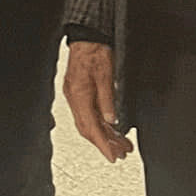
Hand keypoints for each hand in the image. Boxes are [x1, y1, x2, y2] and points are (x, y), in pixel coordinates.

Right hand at [63, 41, 132, 161]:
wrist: (86, 37)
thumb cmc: (95, 53)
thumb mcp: (106, 77)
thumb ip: (108, 101)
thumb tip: (112, 121)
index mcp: (79, 95)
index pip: (91, 127)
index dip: (103, 145)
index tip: (113, 157)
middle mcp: (74, 98)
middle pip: (88, 128)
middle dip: (104, 143)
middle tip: (121, 154)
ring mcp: (75, 95)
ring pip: (89, 122)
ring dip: (105, 135)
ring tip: (121, 144)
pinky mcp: (79, 92)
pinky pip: (89, 113)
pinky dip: (101, 124)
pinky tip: (113, 128)